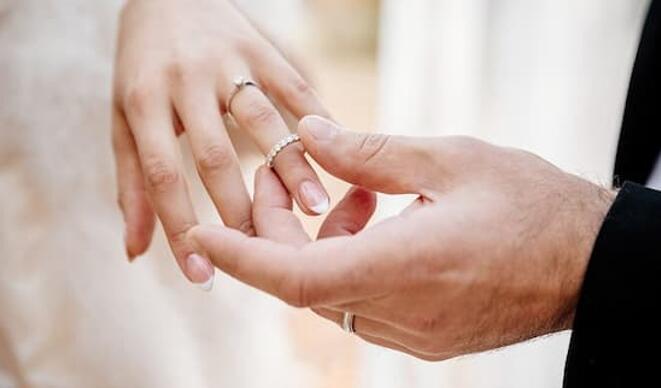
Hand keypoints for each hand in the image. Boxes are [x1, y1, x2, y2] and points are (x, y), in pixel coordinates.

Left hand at [111, 0, 329, 285]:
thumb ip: (130, 183)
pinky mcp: (262, 48)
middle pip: (214, 154)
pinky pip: (294, 86)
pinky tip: (338, 155)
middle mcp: (184, 79)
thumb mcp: (123, 118)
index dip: (180, 229)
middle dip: (240, 208)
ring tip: (315, 208)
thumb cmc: (142, 67)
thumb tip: (135, 252)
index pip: (162, 175)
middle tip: (264, 253)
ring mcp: (227, 61)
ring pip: (262, 120)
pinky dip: (317, 121)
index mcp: (142, 99)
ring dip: (290, 166)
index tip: (202, 276)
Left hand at [188, 116, 614, 359]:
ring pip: (332, 293)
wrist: (593, 263)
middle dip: (281, 231)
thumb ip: (371, 153)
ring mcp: (415, 334)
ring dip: (322, 244)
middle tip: (291, 181)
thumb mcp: (450, 160)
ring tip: (357, 195)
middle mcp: (401, 312)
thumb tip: (313, 138)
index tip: (200, 237)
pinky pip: (365, 304)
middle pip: (305, 281)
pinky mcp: (428, 338)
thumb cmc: (533, 207)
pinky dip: (352, 264)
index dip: (241, 256)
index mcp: (403, 265)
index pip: (293, 277)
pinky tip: (380, 225)